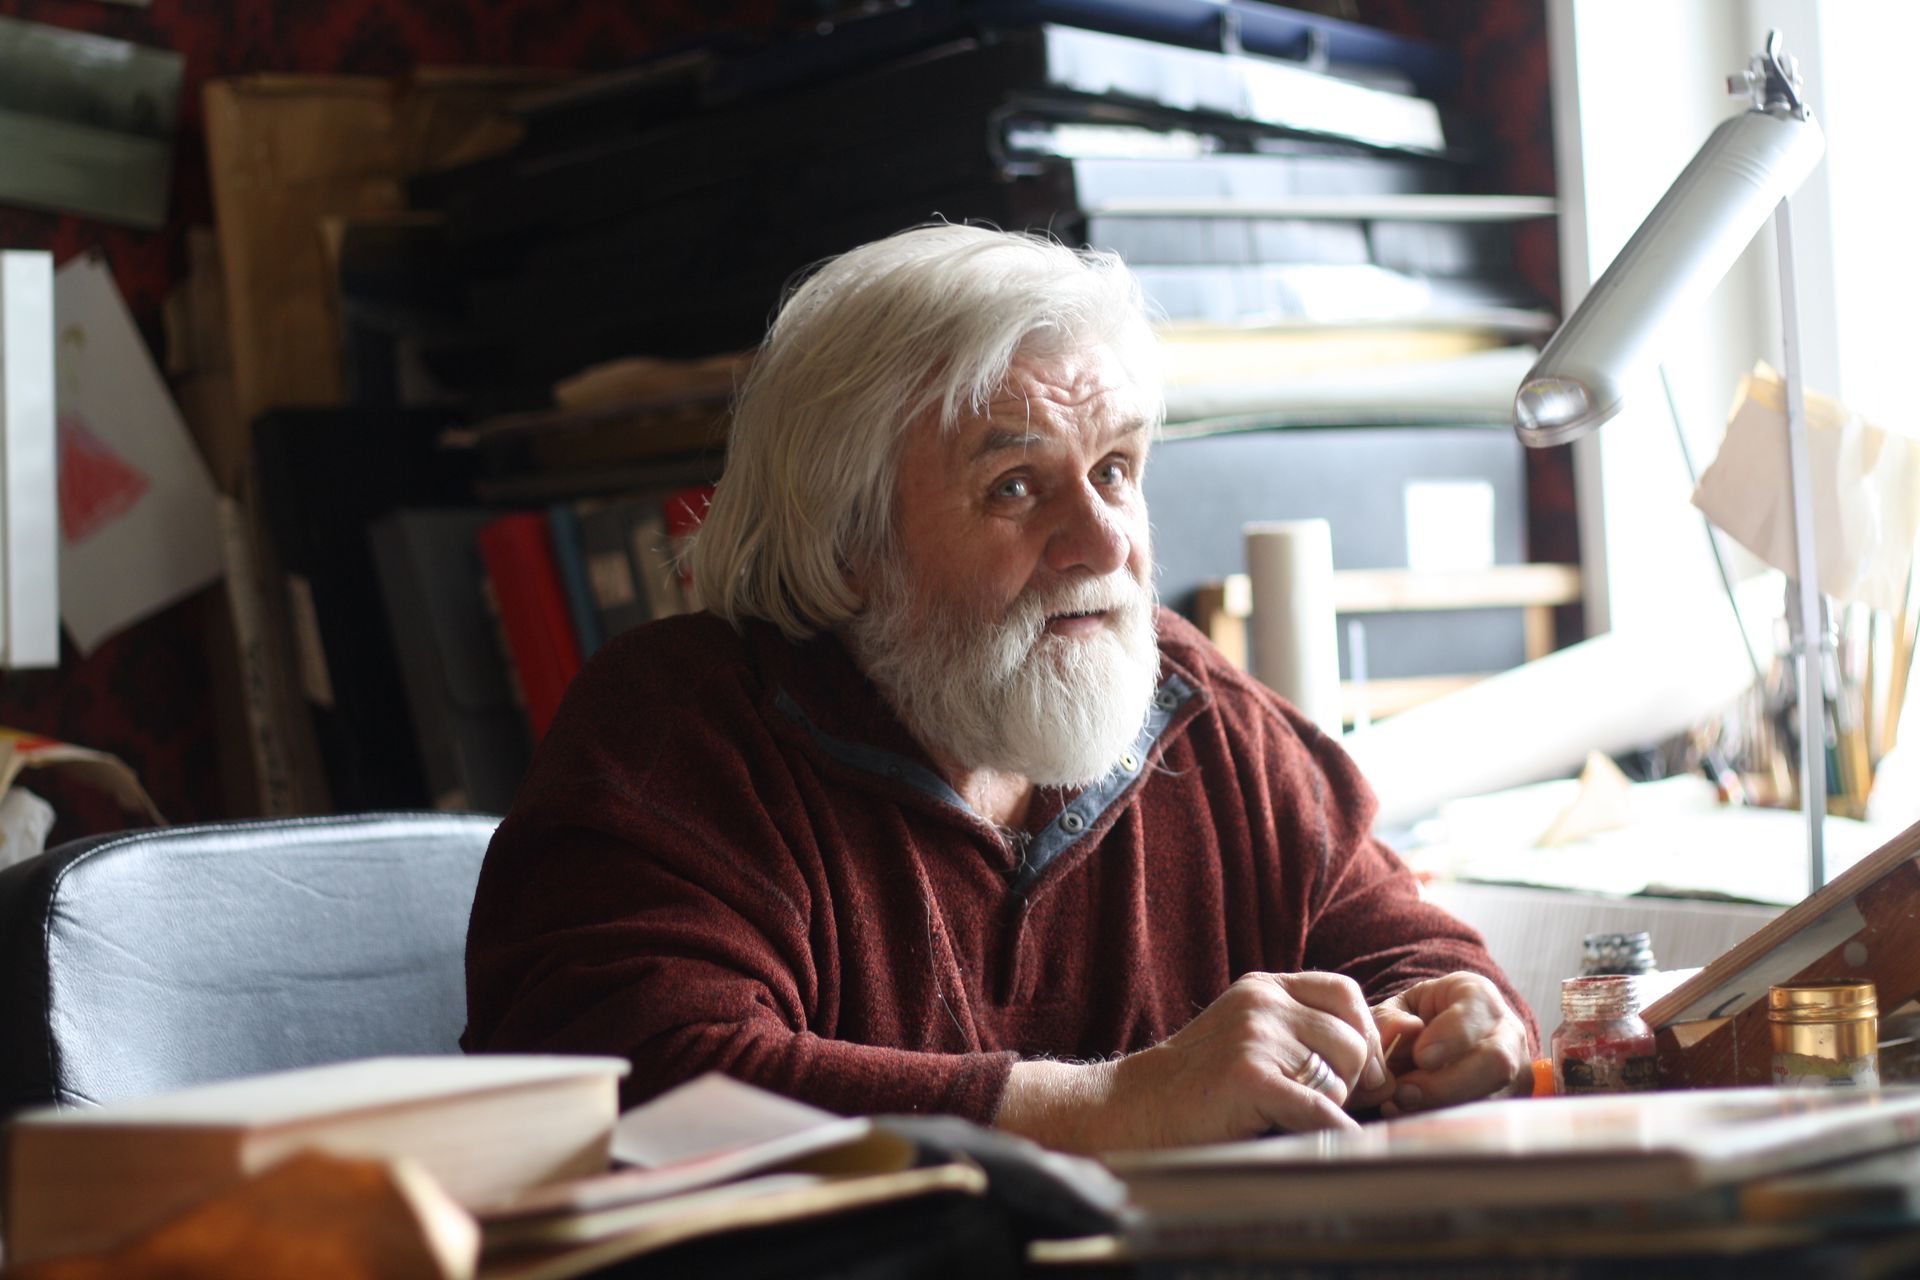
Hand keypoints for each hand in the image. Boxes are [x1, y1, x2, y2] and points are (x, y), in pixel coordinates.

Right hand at [996, 971, 1392, 1152]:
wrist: (1133, 1109)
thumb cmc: (1198, 1086)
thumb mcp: (1249, 1038)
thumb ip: (1302, 1035)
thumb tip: (1386, 1068)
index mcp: (1264, 988)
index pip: (1345, 994)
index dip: (1364, 1036)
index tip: (1361, 1075)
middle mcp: (1262, 1002)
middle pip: (1352, 1039)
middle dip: (1353, 1081)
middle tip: (1324, 1107)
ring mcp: (1254, 1037)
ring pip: (1341, 1074)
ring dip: (1333, 1106)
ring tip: (1295, 1118)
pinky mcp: (1248, 1077)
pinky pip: (1319, 1109)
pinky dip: (1336, 1133)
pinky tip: (1335, 1147)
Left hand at [1369, 972, 1530, 1116]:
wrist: (1439, 1042)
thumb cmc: (1416, 1021)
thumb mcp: (1397, 1011)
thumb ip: (1391, 1020)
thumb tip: (1401, 1033)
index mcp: (1479, 997)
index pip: (1479, 1010)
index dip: (1452, 1036)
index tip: (1421, 1056)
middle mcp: (1508, 1034)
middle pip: (1496, 1062)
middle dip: (1447, 1083)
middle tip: (1405, 1092)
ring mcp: (1516, 1074)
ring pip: (1494, 1098)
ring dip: (1443, 1109)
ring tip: (1402, 1106)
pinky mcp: (1510, 1106)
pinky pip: (1486, 1122)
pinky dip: (1446, 1125)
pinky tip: (1415, 1120)